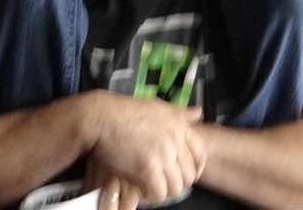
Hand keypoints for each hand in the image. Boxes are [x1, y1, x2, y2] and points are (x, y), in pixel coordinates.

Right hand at [89, 93, 204, 203]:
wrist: (102, 117)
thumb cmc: (126, 111)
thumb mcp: (158, 106)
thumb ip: (180, 113)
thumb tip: (198, 112)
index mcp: (179, 125)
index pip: (200, 154)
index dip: (196, 169)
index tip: (188, 175)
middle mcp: (175, 139)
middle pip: (189, 173)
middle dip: (180, 183)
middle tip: (167, 185)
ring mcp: (162, 153)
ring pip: (176, 186)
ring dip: (167, 192)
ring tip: (156, 190)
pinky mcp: (148, 167)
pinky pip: (160, 192)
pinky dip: (155, 196)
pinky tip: (146, 192)